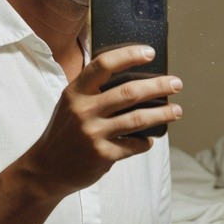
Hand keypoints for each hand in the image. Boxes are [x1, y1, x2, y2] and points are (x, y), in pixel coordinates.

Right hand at [22, 43, 182, 198]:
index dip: (129, 56)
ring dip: (163, 114)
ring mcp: (94, 134)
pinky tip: (150, 140)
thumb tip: (130, 76)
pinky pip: (134, 145)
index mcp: (75, 92)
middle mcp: (84, 111)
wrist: (46, 170)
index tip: (150, 52)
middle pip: (130, 92)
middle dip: (159, 86)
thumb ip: (92, 91)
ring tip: (177, 111)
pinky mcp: (103, 155)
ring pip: (139, 119)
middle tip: (176, 84)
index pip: (103, 65)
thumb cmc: (64, 132)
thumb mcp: (70, 105)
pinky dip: (146, 142)